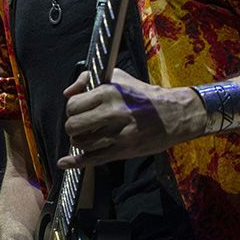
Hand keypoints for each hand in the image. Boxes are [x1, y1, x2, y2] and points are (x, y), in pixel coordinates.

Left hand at [57, 68, 202, 168]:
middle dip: (73, 126)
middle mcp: (111, 113)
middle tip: (82, 125)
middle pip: (73, 125)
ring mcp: (117, 134)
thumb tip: (68, 92)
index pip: (72, 105)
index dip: (72, 109)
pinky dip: (76, 162)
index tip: (78, 111)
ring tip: (88, 136)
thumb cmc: (143, 95)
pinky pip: (93, 159)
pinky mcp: (123, 151)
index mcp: (108, 93)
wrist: (174, 114)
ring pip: (81, 143)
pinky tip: (65, 162)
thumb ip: (88, 79)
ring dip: (80, 141)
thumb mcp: (118, 77)